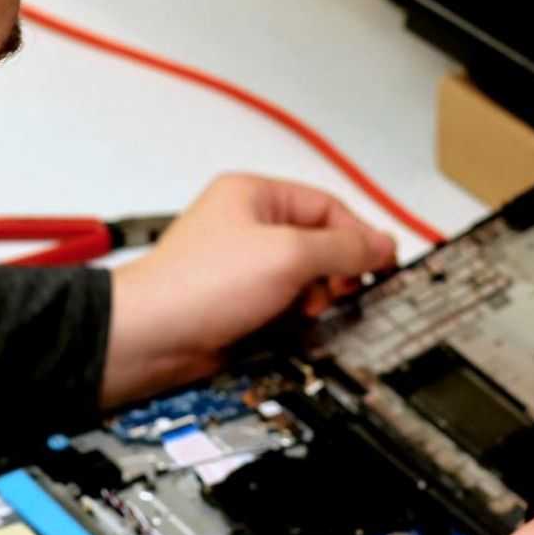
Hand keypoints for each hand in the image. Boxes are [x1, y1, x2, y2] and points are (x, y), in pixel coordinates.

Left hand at [101, 173, 394, 405]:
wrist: (151, 339)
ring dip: (313, 299)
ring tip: (304, 311)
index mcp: (254, 195)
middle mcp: (247, 226)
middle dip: (334, 272)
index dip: (359, 235)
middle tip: (339, 292)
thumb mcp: (287, 255)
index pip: (327, 206)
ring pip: (303, 280)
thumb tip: (381, 245)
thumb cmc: (196, 286)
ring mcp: (242, 267)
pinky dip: (293, 318)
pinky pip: (283, 307)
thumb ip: (343, 248)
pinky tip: (289, 328)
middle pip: (319, 244)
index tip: (382, 264)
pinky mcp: (238, 303)